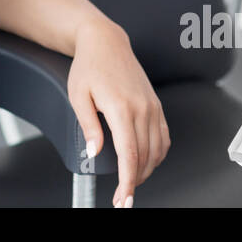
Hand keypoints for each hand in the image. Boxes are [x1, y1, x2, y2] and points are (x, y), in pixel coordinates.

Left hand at [67, 18, 168, 206]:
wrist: (106, 42)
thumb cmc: (89, 66)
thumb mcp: (78, 96)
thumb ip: (88, 126)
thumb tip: (94, 153)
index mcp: (121, 108)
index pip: (129, 155)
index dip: (127, 182)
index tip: (123, 199)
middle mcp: (142, 108)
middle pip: (145, 157)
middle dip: (135, 182)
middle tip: (121, 197)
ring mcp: (152, 106)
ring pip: (157, 150)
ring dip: (146, 170)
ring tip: (131, 182)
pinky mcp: (156, 104)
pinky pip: (163, 136)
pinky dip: (157, 154)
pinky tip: (146, 161)